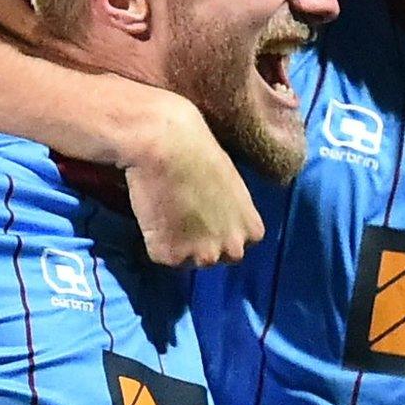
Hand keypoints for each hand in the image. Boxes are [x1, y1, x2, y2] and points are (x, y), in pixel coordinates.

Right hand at [123, 96, 262, 266]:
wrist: (168, 145)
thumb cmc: (200, 152)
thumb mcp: (231, 187)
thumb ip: (229, 212)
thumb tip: (217, 218)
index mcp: (252, 231)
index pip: (236, 246)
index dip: (217, 232)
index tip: (204, 216)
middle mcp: (233, 249)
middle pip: (214, 258)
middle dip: (199, 243)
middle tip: (181, 215)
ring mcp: (202, 256)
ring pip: (186, 259)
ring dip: (175, 242)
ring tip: (166, 211)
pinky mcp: (171, 256)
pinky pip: (158, 253)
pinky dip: (152, 239)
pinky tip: (153, 213)